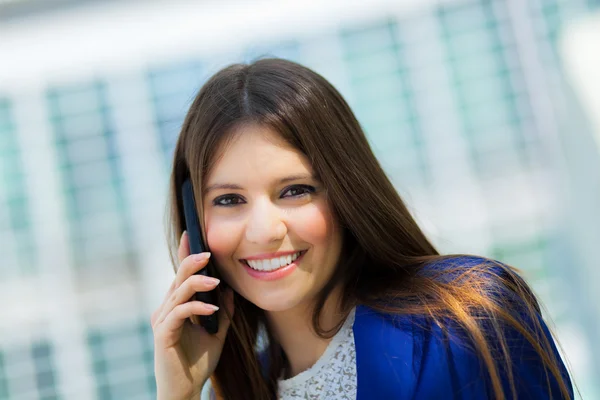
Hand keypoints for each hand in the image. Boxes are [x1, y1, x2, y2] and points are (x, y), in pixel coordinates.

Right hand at [152, 231, 233, 399]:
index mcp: (176, 307)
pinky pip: (179, 313)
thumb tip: (231, 291)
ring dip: (198, 284)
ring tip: (216, 282)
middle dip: (192, 262)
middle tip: (208, 252)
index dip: (185, 255)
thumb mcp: (218, 333)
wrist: (186, 390)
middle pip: (178, 279)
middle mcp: (165, 310)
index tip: (192, 236)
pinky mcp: (163, 334)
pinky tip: (211, 309)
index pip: (181, 277)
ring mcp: (162, 321)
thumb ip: (223, 312)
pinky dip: (196, 308)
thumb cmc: (198, 363)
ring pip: (178, 293)